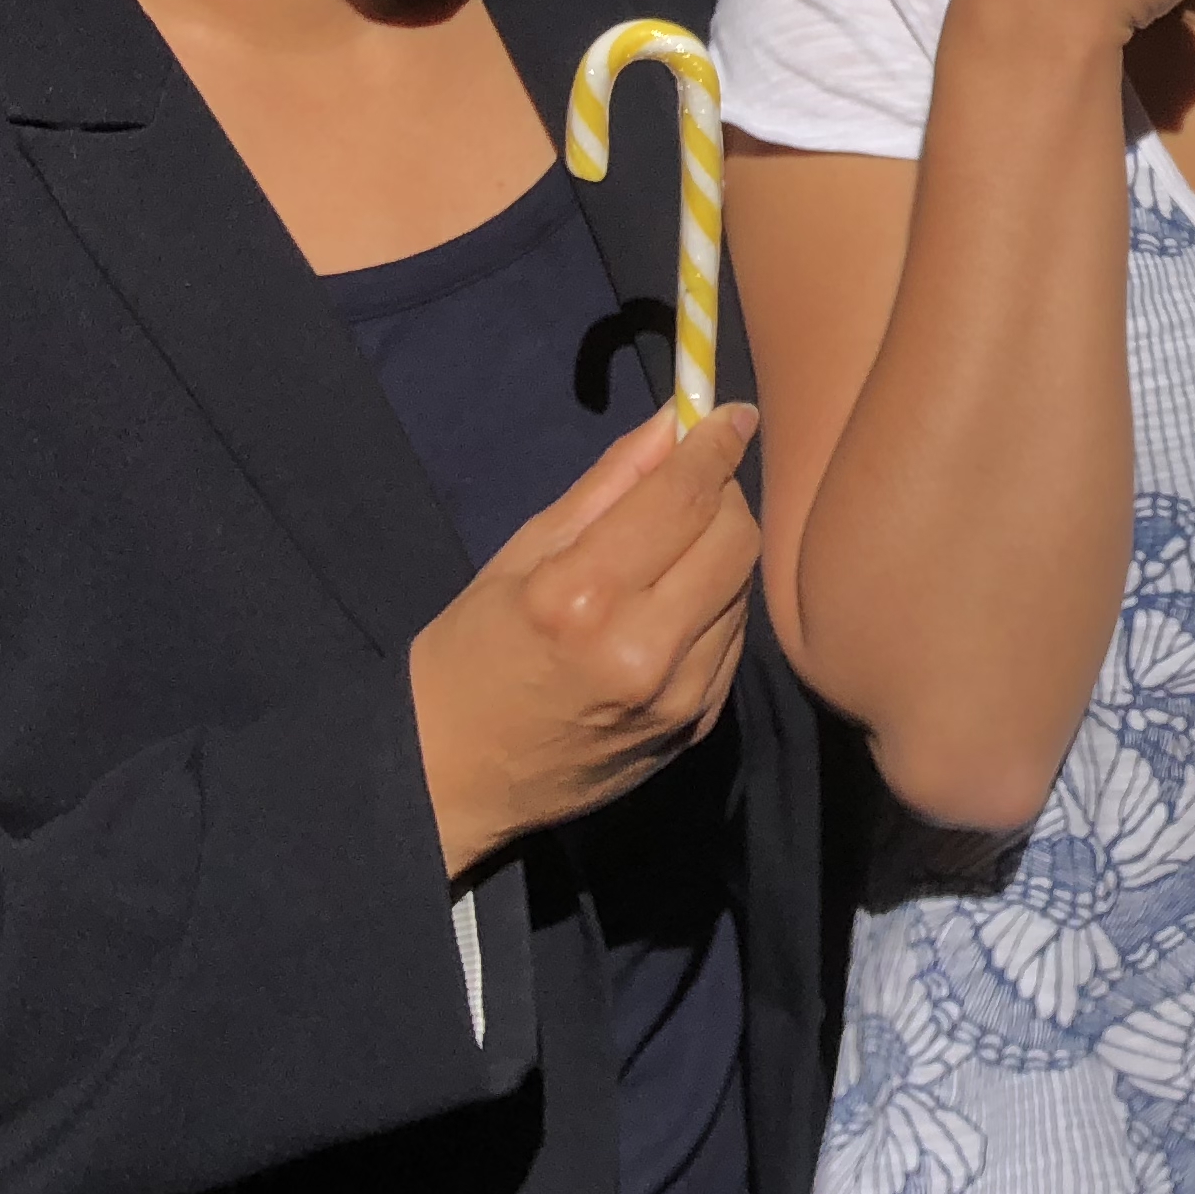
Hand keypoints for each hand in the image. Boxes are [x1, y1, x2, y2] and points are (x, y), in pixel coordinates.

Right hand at [409, 402, 762, 880]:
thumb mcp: (521, 554)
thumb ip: (607, 485)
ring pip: (742, 587)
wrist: (452, 777)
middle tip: (690, 489)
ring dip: (718, 554)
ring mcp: (679, 696)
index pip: (683, 498)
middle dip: (722, 497)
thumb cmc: (471, 652)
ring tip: (667, 557)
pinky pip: (733, 639)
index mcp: (582, 596)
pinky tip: (669, 610)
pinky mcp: (698, 726)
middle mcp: (643, 648)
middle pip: (736, 538)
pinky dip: (714, 607)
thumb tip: (671, 422)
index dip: (714, 447)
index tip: (732, 416)